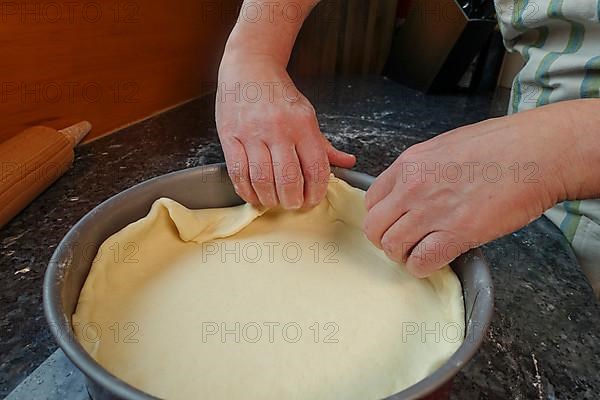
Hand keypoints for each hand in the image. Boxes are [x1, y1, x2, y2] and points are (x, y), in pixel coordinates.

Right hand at [216, 56, 354, 208]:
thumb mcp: (307, 114)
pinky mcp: (229, 137)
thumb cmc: (278, 93)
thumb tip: (348, 162)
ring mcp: (252, 134)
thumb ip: (324, 144)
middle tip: (293, 204)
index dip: (316, 192)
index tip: (313, 200)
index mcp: (302, 124)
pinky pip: (238, 173)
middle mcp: (278, 129)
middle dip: (293, 201)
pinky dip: (247, 191)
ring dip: (270, 199)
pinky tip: (254, 194)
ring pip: (262, 180)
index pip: (315, 168)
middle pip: (288, 179)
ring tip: (274, 201)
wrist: (248, 67)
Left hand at [364, 108, 567, 276]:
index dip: (381, 217)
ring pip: (392, 247)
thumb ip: (422, 169)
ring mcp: (432, 211)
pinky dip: (422, 267)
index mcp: (409, 164)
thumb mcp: (446, 146)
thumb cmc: (501, 145)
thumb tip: (412, 189)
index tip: (394, 223)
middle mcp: (412, 188)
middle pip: (374, 228)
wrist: (536, 152)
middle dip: (385, 240)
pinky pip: (421, 262)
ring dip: (403, 256)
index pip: (371, 200)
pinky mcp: (456, 233)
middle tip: (404, 243)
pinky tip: (436, 260)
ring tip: (421, 253)